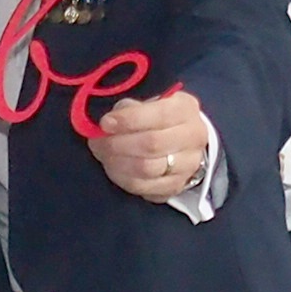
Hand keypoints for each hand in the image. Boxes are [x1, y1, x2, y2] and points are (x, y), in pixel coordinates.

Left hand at [88, 88, 212, 201]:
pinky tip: (113, 168)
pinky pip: (144, 188)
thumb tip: (108, 124)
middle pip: (152, 144)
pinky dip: (123, 179)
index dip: (129, 120)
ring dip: (117, 162)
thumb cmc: (157, 119)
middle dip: (118, 143)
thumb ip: (129, 109)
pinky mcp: (176, 186)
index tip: (105, 123)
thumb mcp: (146, 104)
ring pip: (147, 169)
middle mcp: (193, 137)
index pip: (159, 115)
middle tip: (97, 142)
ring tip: (103, 155)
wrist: (180, 144)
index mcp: (185, 109)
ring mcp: (188, 165)